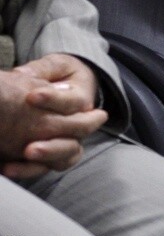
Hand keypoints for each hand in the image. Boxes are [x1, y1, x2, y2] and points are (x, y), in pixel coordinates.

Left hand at [0, 59, 105, 178]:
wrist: (70, 90)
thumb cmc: (62, 76)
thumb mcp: (56, 65)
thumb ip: (42, 70)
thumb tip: (23, 74)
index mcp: (82, 97)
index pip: (73, 102)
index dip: (52, 99)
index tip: (30, 95)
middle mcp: (80, 123)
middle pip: (77, 133)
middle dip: (55, 137)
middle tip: (32, 141)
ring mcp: (67, 141)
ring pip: (66, 155)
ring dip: (47, 155)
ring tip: (27, 153)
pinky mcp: (52, 155)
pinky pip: (45, 168)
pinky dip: (27, 170)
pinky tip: (8, 168)